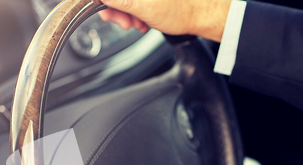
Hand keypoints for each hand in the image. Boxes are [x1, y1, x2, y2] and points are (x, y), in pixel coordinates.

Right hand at [99, 0, 231, 41]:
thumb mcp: (143, 7)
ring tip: (137, 24)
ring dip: (125, 14)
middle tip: (122, 22)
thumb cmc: (179, 10)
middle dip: (115, 9)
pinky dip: (134, 13)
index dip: (103, 2)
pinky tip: (142, 21)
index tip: (103, 11)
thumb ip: (120, 0)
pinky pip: (133, 2)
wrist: (200, 15)